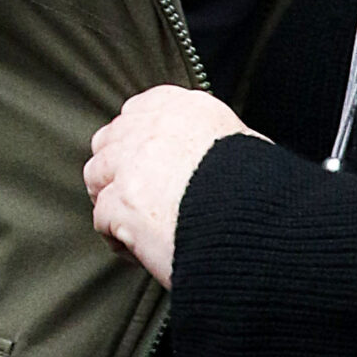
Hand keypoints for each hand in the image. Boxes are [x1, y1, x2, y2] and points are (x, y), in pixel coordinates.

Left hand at [84, 87, 255, 287]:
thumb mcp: (246, 145)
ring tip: (131, 221)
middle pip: (111, 138)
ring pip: (97, 173)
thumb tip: (214, 154)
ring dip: (109, 197)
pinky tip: (138, 248)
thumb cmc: (258, 189)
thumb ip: (215, 141)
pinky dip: (117, 236)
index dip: (137, 138)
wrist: (252, 222)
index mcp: (188, 109)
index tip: (143, 158)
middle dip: (117, 166)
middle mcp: (155, 128)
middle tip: (134, 194)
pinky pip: (102, 217)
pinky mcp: (121, 201)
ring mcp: (132, 163)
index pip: (142, 108)